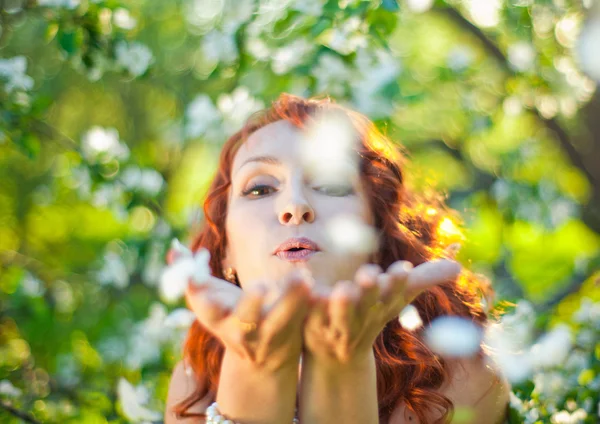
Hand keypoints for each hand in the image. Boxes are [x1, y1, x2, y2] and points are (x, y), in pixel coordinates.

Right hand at [185, 270, 311, 372]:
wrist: (261, 359)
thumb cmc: (231, 314)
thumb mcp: (207, 298)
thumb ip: (189, 272)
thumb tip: (173, 249)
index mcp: (215, 318)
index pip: (206, 308)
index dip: (202, 296)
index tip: (199, 279)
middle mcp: (240, 330)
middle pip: (245, 320)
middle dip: (251, 305)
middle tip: (261, 286)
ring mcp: (268, 336)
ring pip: (280, 321)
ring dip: (291, 301)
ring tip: (303, 279)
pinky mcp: (293, 335)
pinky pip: (303, 321)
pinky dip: (313, 304)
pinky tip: (322, 289)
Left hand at [303, 259, 461, 365]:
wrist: (335, 355)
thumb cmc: (369, 314)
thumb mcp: (396, 297)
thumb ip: (422, 280)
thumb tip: (459, 268)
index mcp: (382, 306)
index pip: (394, 295)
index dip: (398, 284)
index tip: (402, 269)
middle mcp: (363, 317)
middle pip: (369, 304)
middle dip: (371, 290)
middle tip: (371, 274)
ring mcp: (336, 325)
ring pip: (341, 315)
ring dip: (344, 304)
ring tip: (343, 290)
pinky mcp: (311, 325)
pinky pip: (311, 314)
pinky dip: (310, 303)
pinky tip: (310, 290)